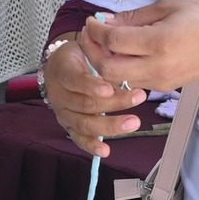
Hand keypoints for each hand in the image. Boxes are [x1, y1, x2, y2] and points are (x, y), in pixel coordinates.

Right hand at [41, 30, 145, 157]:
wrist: (59, 66)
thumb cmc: (78, 56)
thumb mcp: (86, 48)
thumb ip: (102, 56)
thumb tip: (128, 61)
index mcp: (63, 71)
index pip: (75, 79)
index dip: (91, 85)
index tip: (110, 87)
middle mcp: (60, 95)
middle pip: (86, 103)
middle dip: (114, 102)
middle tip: (138, 97)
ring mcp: (63, 113)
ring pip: (85, 123)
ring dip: (111, 125)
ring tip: (133, 122)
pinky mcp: (68, 126)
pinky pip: (79, 138)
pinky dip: (92, 146)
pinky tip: (105, 151)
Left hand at [81, 0, 198, 95]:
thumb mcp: (169, 7)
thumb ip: (135, 16)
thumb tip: (107, 21)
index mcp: (159, 41)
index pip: (113, 40)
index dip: (96, 30)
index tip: (92, 20)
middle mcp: (158, 65)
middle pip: (108, 69)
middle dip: (92, 52)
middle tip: (90, 35)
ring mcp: (161, 80)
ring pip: (117, 80)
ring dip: (104, 63)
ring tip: (103, 44)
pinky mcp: (165, 87)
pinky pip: (133, 82)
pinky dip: (121, 70)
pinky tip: (122, 54)